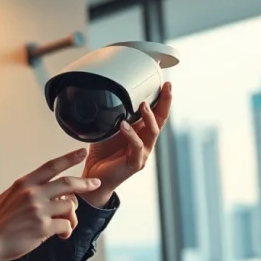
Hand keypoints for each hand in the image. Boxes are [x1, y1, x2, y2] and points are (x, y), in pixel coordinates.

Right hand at [0, 148, 100, 260]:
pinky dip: (66, 231)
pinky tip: (60, 235)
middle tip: (95, 183)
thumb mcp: (10, 196)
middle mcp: (33, 193)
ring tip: (66, 226)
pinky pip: (66, 225)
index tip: (82, 152)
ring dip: (72, 217)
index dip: (69, 158)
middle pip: (68, 183)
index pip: (51, 166)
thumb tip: (49, 191)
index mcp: (25, 183)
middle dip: (85, 183)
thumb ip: (30, 190)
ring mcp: (38, 210)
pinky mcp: (43, 227)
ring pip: (70, 207)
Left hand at [82, 82, 172, 206]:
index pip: (156, 114)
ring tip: (143, 105)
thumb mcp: (108, 129)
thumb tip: (109, 97)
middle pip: (160, 120)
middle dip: (165, 103)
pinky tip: (124, 126)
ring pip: (152, 132)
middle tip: (166, 88)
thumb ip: (113, 116)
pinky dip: (131, 134)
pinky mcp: (135, 163)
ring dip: (149, 117)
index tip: (166, 84)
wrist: (94, 176)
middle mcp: (145, 142)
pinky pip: (136, 146)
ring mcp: (142, 153)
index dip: (163, 100)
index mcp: (141, 132)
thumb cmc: (102, 153)